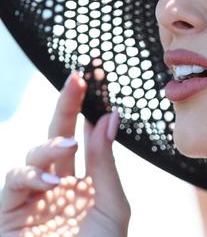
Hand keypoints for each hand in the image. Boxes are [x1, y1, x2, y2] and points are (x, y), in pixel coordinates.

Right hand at [0, 70, 130, 235]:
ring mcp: (30, 200)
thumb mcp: (110, 206)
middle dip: (66, 105)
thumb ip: (105, 163)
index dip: (89, 109)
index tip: (97, 78)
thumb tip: (108, 117)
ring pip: (31, 157)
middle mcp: (56, 186)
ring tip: (68, 146)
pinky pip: (11, 184)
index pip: (86, 137)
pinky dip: (29, 176)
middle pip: (57, 136)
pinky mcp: (8, 215)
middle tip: (77, 78)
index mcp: (84, 182)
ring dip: (49, 146)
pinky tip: (50, 181)